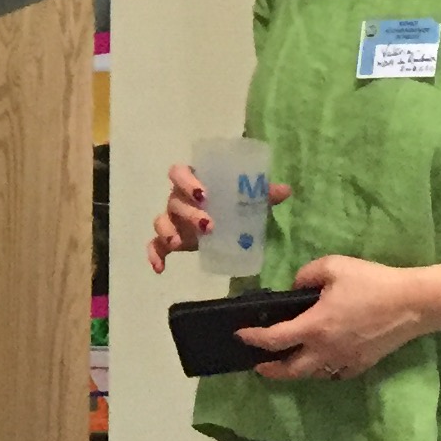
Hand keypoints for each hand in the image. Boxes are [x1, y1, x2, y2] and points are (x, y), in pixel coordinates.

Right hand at [147, 161, 290, 272]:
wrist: (221, 225)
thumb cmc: (229, 205)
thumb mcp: (245, 199)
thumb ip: (262, 194)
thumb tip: (285, 191)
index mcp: (193, 182)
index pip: (179, 173)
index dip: (187, 181)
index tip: (203, 194)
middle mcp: (178, 199)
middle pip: (174, 200)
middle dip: (189, 213)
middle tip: (209, 226)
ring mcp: (171, 220)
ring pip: (161, 221)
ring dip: (167, 231)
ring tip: (179, 244)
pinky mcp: (168, 240)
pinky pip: (154, 246)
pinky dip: (154, 255)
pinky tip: (159, 268)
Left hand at [237, 254, 432, 381]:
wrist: (413, 303)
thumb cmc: (372, 282)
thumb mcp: (334, 266)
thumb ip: (306, 275)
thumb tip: (296, 288)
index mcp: (315, 326)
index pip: (274, 339)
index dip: (253, 338)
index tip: (240, 335)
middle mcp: (326, 349)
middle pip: (290, 370)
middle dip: (270, 369)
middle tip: (259, 364)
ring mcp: (345, 360)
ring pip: (313, 375)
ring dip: (295, 370)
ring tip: (287, 362)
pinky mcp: (362, 364)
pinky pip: (335, 373)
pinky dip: (323, 370)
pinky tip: (320, 361)